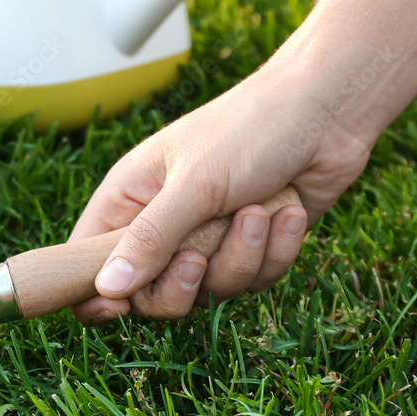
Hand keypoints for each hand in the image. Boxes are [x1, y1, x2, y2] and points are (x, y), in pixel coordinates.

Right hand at [68, 66, 372, 323]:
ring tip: (256, 212)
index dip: (95, 293)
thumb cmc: (250, 127)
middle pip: (149, 294)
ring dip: (239, 257)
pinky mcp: (251, 247)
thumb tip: (105, 289)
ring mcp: (207, 239)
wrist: (330, 108)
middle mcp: (163, 224)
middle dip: (180, 285)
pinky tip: (288, 211)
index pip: (86, 260)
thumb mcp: (193, 184)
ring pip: (208, 292)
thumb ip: (149, 239)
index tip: (120, 306)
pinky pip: (254, 279)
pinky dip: (275, 251)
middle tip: (196, 259)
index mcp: (129, 199)